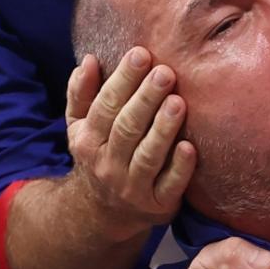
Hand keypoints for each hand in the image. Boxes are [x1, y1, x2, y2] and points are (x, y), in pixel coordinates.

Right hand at [64, 49, 195, 237]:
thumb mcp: (79, 128)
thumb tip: (88, 60)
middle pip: (127, 128)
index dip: (123, 80)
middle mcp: (108, 164)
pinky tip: (190, 147)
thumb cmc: (98, 155)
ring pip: (148, 155)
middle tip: (165, 72)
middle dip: (146, 98)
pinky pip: (170, 185)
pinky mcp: (158, 204)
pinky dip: (180, 167)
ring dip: (163, 128)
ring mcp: (133, 187)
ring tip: (178, 102)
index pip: (106, 106)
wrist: (102, 214)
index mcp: (89, 140)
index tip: (141, 54)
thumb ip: (80, 94)